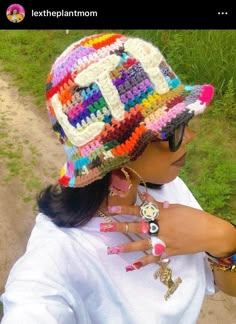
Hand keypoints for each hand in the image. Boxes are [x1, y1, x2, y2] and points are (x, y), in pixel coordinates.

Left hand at [102, 193, 235, 268]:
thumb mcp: (176, 207)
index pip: (139, 210)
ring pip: (141, 244)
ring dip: (125, 247)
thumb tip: (145, 198)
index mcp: (162, 213)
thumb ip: (159, 204)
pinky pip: (154, 258)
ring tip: (111, 249)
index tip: (111, 209)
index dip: (124, 209)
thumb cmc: (193, 216)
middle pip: (136, 227)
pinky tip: (131, 266)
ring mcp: (164, 241)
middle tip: (103, 227)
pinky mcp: (169, 252)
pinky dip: (142, 262)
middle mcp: (160, 227)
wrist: (209, 232)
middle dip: (118, 227)